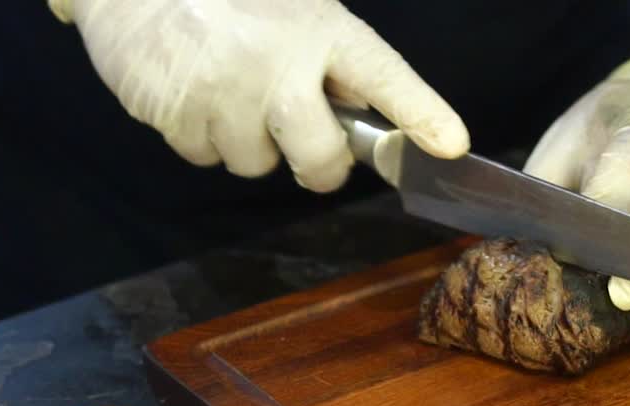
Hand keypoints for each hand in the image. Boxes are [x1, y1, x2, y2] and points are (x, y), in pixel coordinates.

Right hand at [48, 0, 468, 191]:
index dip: (418, 111)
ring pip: (256, 164)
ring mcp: (226, 95)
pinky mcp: (180, 117)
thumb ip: (328, 57)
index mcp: (318, 28)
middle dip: (317, 167)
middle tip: (305, 147)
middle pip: (320, 158)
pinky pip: (205, 157)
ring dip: (245, 141)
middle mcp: (278, 64)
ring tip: (223, 88)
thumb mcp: (290, 9)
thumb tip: (359, 112)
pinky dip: (200, 136)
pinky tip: (191, 93)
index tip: (450, 144)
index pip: (382, 74)